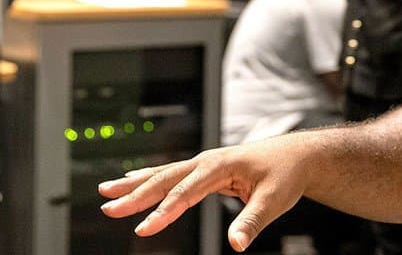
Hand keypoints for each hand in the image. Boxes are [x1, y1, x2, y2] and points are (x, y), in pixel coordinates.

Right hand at [98, 139, 309, 251]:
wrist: (296, 156)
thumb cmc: (285, 175)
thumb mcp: (274, 201)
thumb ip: (252, 222)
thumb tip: (235, 246)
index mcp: (220, 166)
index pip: (185, 193)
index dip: (163, 212)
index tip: (142, 229)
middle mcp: (207, 161)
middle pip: (164, 179)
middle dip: (135, 195)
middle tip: (108, 208)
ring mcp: (204, 163)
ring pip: (162, 174)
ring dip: (133, 183)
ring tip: (105, 191)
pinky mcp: (204, 169)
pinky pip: (170, 174)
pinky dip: (147, 177)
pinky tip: (129, 180)